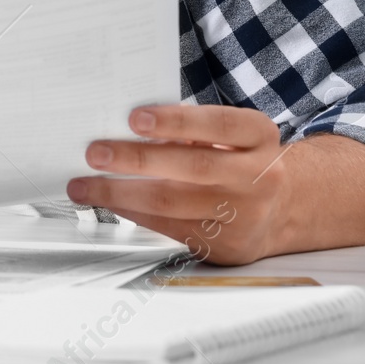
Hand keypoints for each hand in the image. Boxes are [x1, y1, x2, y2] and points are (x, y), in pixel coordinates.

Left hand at [66, 105, 293, 264]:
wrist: (280, 210)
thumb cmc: (239, 161)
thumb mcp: (230, 135)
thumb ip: (191, 129)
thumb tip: (126, 128)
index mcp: (259, 136)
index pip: (218, 125)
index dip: (176, 121)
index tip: (134, 117)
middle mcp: (260, 176)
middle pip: (193, 167)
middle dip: (137, 159)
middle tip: (96, 153)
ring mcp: (245, 214)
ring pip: (174, 204)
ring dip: (120, 194)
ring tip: (84, 186)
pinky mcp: (226, 245)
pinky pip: (170, 228)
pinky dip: (134, 214)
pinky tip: (110, 204)